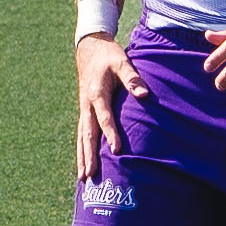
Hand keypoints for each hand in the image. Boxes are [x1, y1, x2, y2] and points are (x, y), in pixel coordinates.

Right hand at [70, 32, 127, 177]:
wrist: (89, 47)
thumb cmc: (109, 55)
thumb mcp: (122, 61)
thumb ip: (133, 78)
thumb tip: (144, 95)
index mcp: (97, 93)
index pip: (104, 117)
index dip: (110, 133)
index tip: (116, 150)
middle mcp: (87, 104)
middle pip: (87, 134)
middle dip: (89, 155)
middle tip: (90, 174)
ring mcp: (84, 109)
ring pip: (81, 137)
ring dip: (82, 157)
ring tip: (83, 178)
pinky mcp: (85, 111)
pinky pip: (82, 133)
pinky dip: (82, 149)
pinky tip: (83, 163)